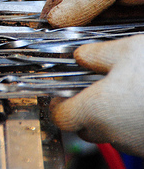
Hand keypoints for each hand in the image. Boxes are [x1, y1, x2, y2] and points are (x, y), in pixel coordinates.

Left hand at [50, 35, 143, 156]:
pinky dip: (132, 116)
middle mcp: (114, 134)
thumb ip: (94, 54)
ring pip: (110, 129)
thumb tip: (80, 56)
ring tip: (126, 84)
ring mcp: (137, 143)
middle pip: (83, 125)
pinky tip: (143, 94)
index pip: (59, 116)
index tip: (62, 88)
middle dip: (84, 105)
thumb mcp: (126, 49)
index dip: (57, 101)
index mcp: (97, 111)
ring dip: (110, 110)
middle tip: (95, 82)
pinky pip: (133, 131)